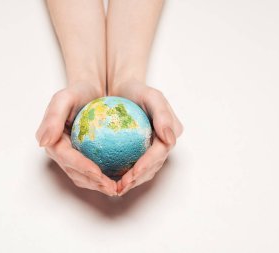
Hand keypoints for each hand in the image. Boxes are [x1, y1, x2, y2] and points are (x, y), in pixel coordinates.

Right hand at [35, 85, 116, 195]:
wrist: (90, 91)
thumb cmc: (79, 91)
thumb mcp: (65, 97)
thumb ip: (53, 116)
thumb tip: (43, 142)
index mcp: (52, 140)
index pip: (66, 158)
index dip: (81, 168)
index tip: (98, 173)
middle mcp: (59, 152)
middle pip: (75, 172)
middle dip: (92, 182)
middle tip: (111, 187)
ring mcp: (71, 157)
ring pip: (83, 177)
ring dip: (99, 185)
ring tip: (117, 188)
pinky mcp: (83, 158)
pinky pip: (93, 171)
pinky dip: (105, 177)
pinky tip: (121, 178)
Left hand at [110, 79, 182, 195]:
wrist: (123, 89)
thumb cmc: (136, 90)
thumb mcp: (151, 95)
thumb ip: (163, 114)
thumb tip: (170, 138)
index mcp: (170, 132)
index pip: (160, 154)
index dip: (147, 167)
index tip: (131, 175)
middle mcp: (164, 143)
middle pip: (153, 167)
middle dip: (138, 179)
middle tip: (120, 187)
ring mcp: (153, 148)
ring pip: (144, 170)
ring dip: (131, 181)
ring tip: (114, 188)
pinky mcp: (140, 150)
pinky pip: (132, 164)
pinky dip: (123, 174)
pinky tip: (108, 179)